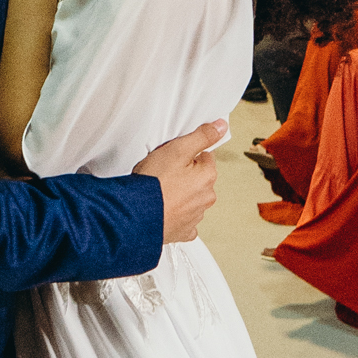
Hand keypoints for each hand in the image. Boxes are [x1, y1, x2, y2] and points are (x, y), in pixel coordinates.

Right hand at [134, 119, 226, 243]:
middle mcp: (206, 197)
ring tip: (160, 189)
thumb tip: (221, 127)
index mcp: (207, 176)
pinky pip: (184, 219)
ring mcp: (195, 216)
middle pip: (198, 177)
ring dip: (180, 193)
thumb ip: (202, 136)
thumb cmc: (154, 183)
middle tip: (163, 172)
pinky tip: (165, 208)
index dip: (187, 154)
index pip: (205, 156)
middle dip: (184, 174)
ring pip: (191, 197)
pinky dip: (176, 213)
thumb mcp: (177, 149)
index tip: (173, 157)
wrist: (136, 215)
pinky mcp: (183, 231)